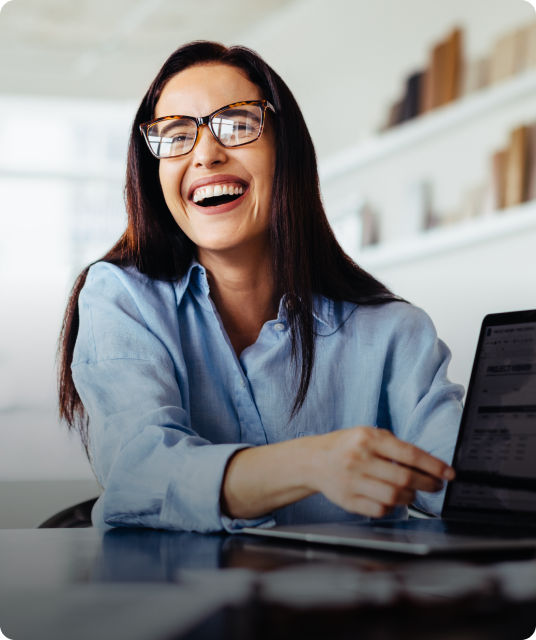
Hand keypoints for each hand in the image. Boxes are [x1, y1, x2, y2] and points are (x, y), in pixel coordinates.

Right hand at [306, 427, 454, 517]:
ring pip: (394, 497)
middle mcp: (358, 459)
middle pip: (404, 478)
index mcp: (367, 438)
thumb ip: (394, 446)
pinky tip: (391, 499)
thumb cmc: (347, 446)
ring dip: (411, 497)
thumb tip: (428, 464)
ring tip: (413, 492)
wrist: (314, 460)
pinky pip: (380, 509)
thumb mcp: (368, 434)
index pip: (409, 454)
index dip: (433, 466)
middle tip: (436, 485)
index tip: (448, 474)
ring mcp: (352, 481)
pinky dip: (392, 506)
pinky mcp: (348, 500)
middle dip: (427, 484)